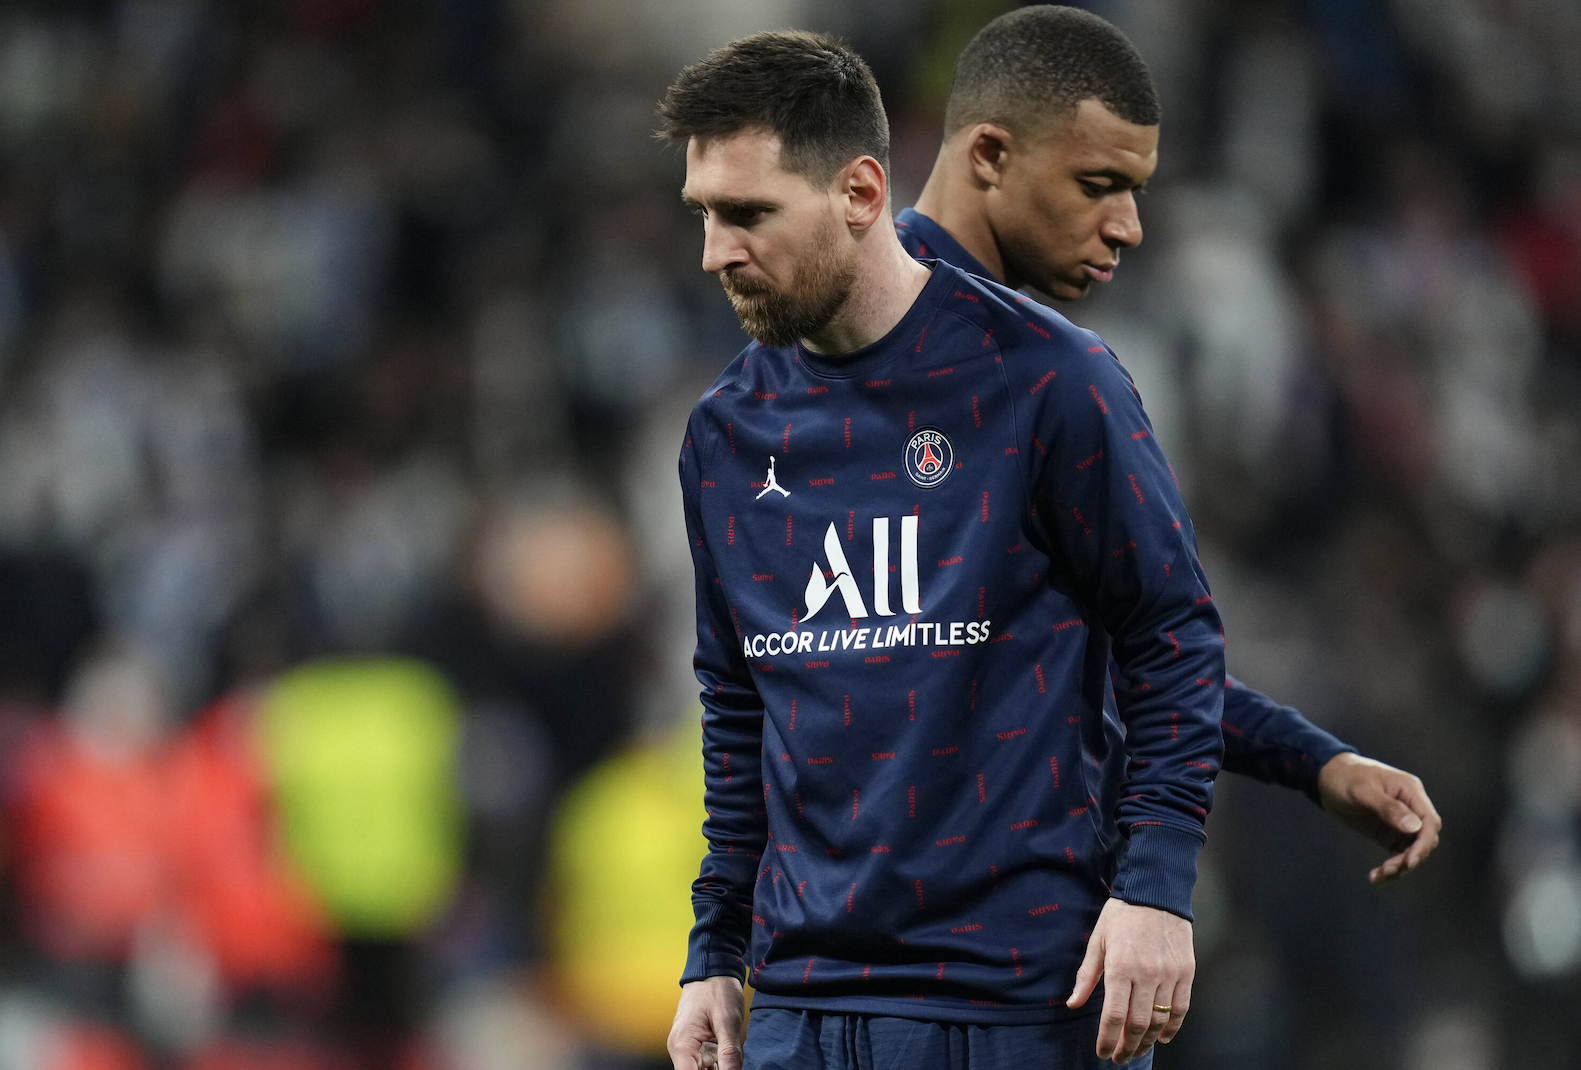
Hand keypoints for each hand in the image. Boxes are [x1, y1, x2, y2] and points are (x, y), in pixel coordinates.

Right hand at [668, 975, 744, 1069]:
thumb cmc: (717, 989)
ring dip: (719, 1069)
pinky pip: (707, 1064)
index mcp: (682, 1044)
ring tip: (732, 1059)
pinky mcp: (698, 1045)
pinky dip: (719, 1066)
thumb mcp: (727, 1020)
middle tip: (733, 1064)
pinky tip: (730, 1061)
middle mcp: (681, 1049)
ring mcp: (689, 1048)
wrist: (714, 969)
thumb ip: (729, 1052)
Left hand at [1066, 897, 1192, 1063]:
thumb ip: (1086, 976)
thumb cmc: (1122, 914)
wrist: (1156, 892)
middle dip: (1127, 1047)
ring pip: (1160, 1020)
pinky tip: (1163, 1037)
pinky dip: (1173, 1027)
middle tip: (1120, 1058)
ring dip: (1148, 1042)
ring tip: (1138, 1051)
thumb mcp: (1097, 940)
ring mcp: (1169, 973)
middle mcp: (1146, 973)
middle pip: (1138, 1024)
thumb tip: (1072, 1004)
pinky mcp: (1187, 971)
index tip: (1102, 1052)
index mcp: (1120, 966)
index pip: (1114, 1015)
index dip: (1107, 1039)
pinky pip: (1181, 1008)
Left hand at [1317, 752, 1441, 884]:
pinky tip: (1376, 877)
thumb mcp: (1363, 791)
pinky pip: (1397, 854)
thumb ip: (1388, 808)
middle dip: (1410, 858)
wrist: (1326, 777)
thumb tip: (1415, 827)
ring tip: (1378, 876)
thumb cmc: (1345, 777)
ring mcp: (1401, 822)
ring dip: (1400, 867)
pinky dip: (1390, 867)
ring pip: (1411, 851)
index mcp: (1410, 792)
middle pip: (1424, 840)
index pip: (1430, 821)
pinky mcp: (1388, 833)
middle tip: (1388, 870)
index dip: (1424, 843)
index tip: (1410, 861)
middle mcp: (1410, 808)